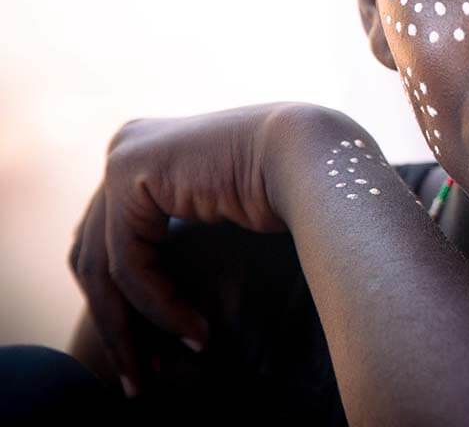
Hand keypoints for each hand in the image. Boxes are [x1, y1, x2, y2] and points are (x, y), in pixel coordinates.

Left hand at [66, 103, 318, 395]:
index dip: (122, 308)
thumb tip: (163, 298)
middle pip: (95, 255)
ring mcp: (123, 155)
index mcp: (147, 152)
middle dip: (117, 324)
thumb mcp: (224, 214)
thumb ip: (185, 234)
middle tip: (139, 380)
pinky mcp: (129, 172)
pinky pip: (129, 262)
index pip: (110, 243)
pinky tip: (198, 334)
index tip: (146, 362)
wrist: (316, 156)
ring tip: (157, 372)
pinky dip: (160, 307)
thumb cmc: (295, 189)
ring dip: (132, 328)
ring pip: (102, 266)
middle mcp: (127, 146)